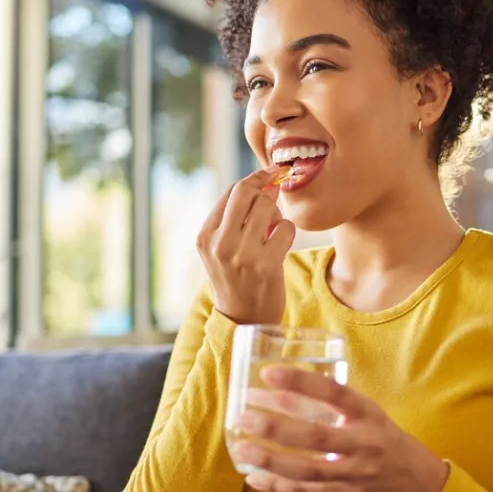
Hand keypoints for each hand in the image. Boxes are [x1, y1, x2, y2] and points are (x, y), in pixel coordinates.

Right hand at [197, 166, 296, 324]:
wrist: (244, 318)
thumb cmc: (237, 276)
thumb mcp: (223, 246)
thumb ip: (238, 215)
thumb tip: (269, 179)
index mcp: (205, 235)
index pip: (231, 191)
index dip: (255, 178)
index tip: (270, 173)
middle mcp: (220, 244)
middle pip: (247, 193)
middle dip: (265, 192)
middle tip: (272, 203)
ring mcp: (242, 254)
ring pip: (267, 207)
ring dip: (276, 214)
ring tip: (272, 230)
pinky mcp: (266, 264)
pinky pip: (285, 227)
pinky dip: (287, 231)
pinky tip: (280, 245)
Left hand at [232, 367, 449, 491]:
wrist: (422, 486)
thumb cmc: (388, 443)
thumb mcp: (371, 416)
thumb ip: (337, 406)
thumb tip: (286, 389)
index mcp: (368, 414)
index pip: (334, 392)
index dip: (300, 382)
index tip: (268, 373)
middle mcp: (363, 443)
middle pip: (316, 436)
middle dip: (276, 426)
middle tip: (245, 416)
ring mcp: (355, 473)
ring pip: (307, 469)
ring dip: (271, 459)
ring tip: (242, 448)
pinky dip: (279, 485)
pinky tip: (255, 477)